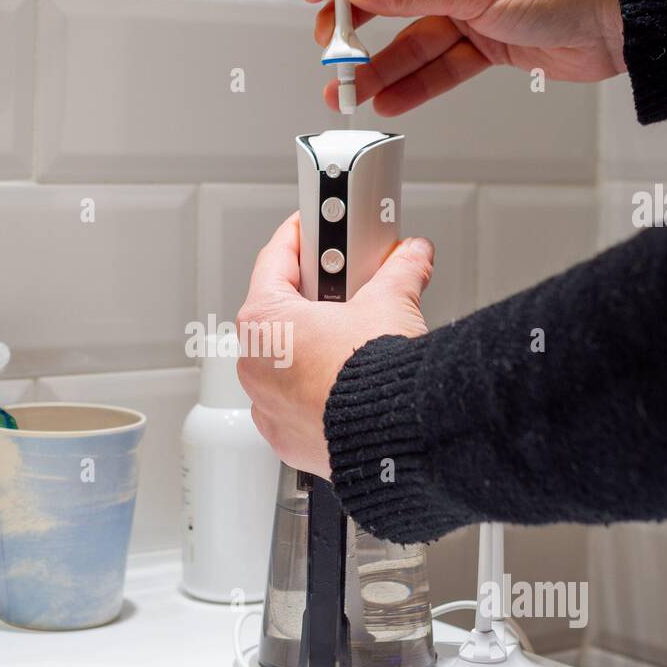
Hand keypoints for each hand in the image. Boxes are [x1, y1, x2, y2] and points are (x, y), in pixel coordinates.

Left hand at [236, 214, 433, 476]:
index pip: (276, 260)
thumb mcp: (391, 303)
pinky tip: (349, 383)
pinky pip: (295, 404)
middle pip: (279, 314)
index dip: (302, 236)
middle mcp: (255, 366)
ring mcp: (268, 407)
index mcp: (264, 323)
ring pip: (285, 363)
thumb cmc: (375, 377)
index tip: (314, 228)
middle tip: (346, 283)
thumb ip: (399, 271)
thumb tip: (411, 256)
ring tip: (354, 338)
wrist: (395, 437)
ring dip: (313, 347)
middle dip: (314, 297)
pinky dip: (316, 390)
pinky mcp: (289, 439)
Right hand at [300, 0, 624, 115]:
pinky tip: (387, 101)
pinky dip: (412, 85)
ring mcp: (464, 9)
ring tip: (348, 91)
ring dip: (377, 67)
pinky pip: (435, 67)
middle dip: (353, 26)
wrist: (614, 25)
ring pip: (407, 39)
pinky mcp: (480, 46)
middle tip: (329, 51)